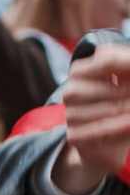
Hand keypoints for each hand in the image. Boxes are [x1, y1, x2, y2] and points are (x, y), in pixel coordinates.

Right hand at [55, 45, 129, 194]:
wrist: (106, 144)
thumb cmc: (120, 104)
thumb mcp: (123, 79)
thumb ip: (121, 61)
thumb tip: (103, 50)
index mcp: (80, 71)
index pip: (109, 61)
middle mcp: (70, 91)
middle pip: (113, 88)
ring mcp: (70, 115)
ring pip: (111, 109)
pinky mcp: (74, 136)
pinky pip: (103, 130)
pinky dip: (122, 127)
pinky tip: (129, 123)